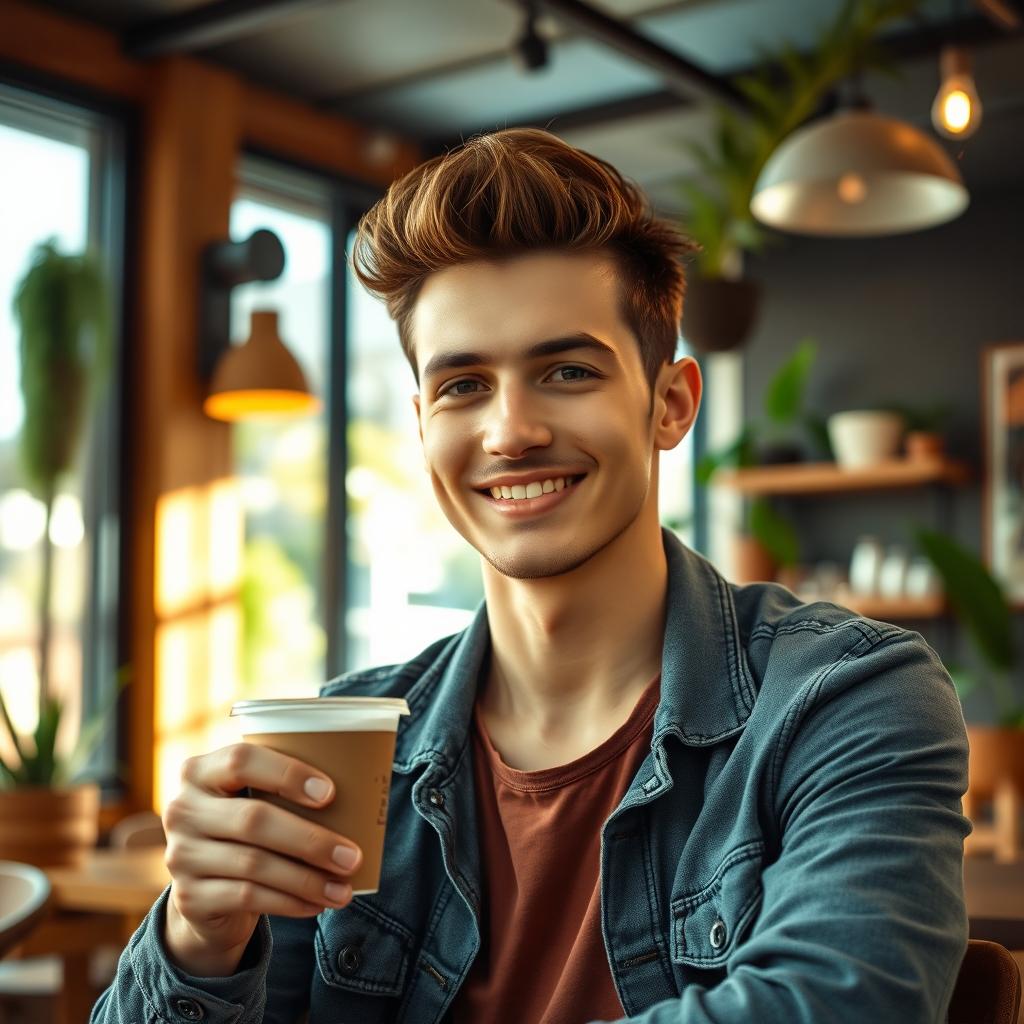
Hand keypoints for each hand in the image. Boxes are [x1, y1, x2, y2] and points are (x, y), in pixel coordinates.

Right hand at [161, 743, 361, 976]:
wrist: (206, 887)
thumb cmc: (248, 827)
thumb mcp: (255, 797)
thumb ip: (286, 787)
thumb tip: (365, 787)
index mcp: (199, 770)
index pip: (242, 760)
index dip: (287, 774)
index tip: (331, 792)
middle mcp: (182, 809)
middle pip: (253, 820)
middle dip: (310, 840)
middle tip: (352, 856)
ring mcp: (180, 855)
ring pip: (254, 865)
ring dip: (307, 879)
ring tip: (344, 888)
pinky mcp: (189, 897)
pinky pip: (247, 898)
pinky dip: (290, 902)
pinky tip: (317, 904)